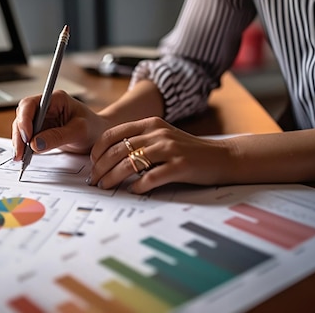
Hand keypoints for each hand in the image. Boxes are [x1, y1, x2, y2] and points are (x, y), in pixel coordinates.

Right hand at [12, 90, 108, 159]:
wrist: (99, 136)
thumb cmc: (94, 128)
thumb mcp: (79, 131)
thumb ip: (57, 137)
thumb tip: (35, 144)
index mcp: (55, 99)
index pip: (31, 104)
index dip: (24, 119)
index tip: (27, 136)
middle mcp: (46, 107)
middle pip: (22, 116)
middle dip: (19, 135)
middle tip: (21, 153)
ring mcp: (42, 119)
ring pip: (22, 128)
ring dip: (20, 143)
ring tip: (22, 158)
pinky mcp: (41, 130)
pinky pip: (27, 137)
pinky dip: (24, 147)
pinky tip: (25, 157)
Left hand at [88, 116, 232, 192]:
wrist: (223, 157)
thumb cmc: (188, 152)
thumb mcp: (162, 138)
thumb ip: (140, 141)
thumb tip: (109, 157)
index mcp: (150, 124)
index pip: (113, 134)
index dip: (98, 150)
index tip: (92, 164)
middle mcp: (158, 133)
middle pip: (117, 150)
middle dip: (101, 167)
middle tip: (94, 180)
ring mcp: (170, 149)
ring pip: (130, 163)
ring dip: (113, 177)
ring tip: (106, 186)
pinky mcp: (180, 166)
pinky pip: (151, 177)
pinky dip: (138, 186)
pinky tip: (133, 190)